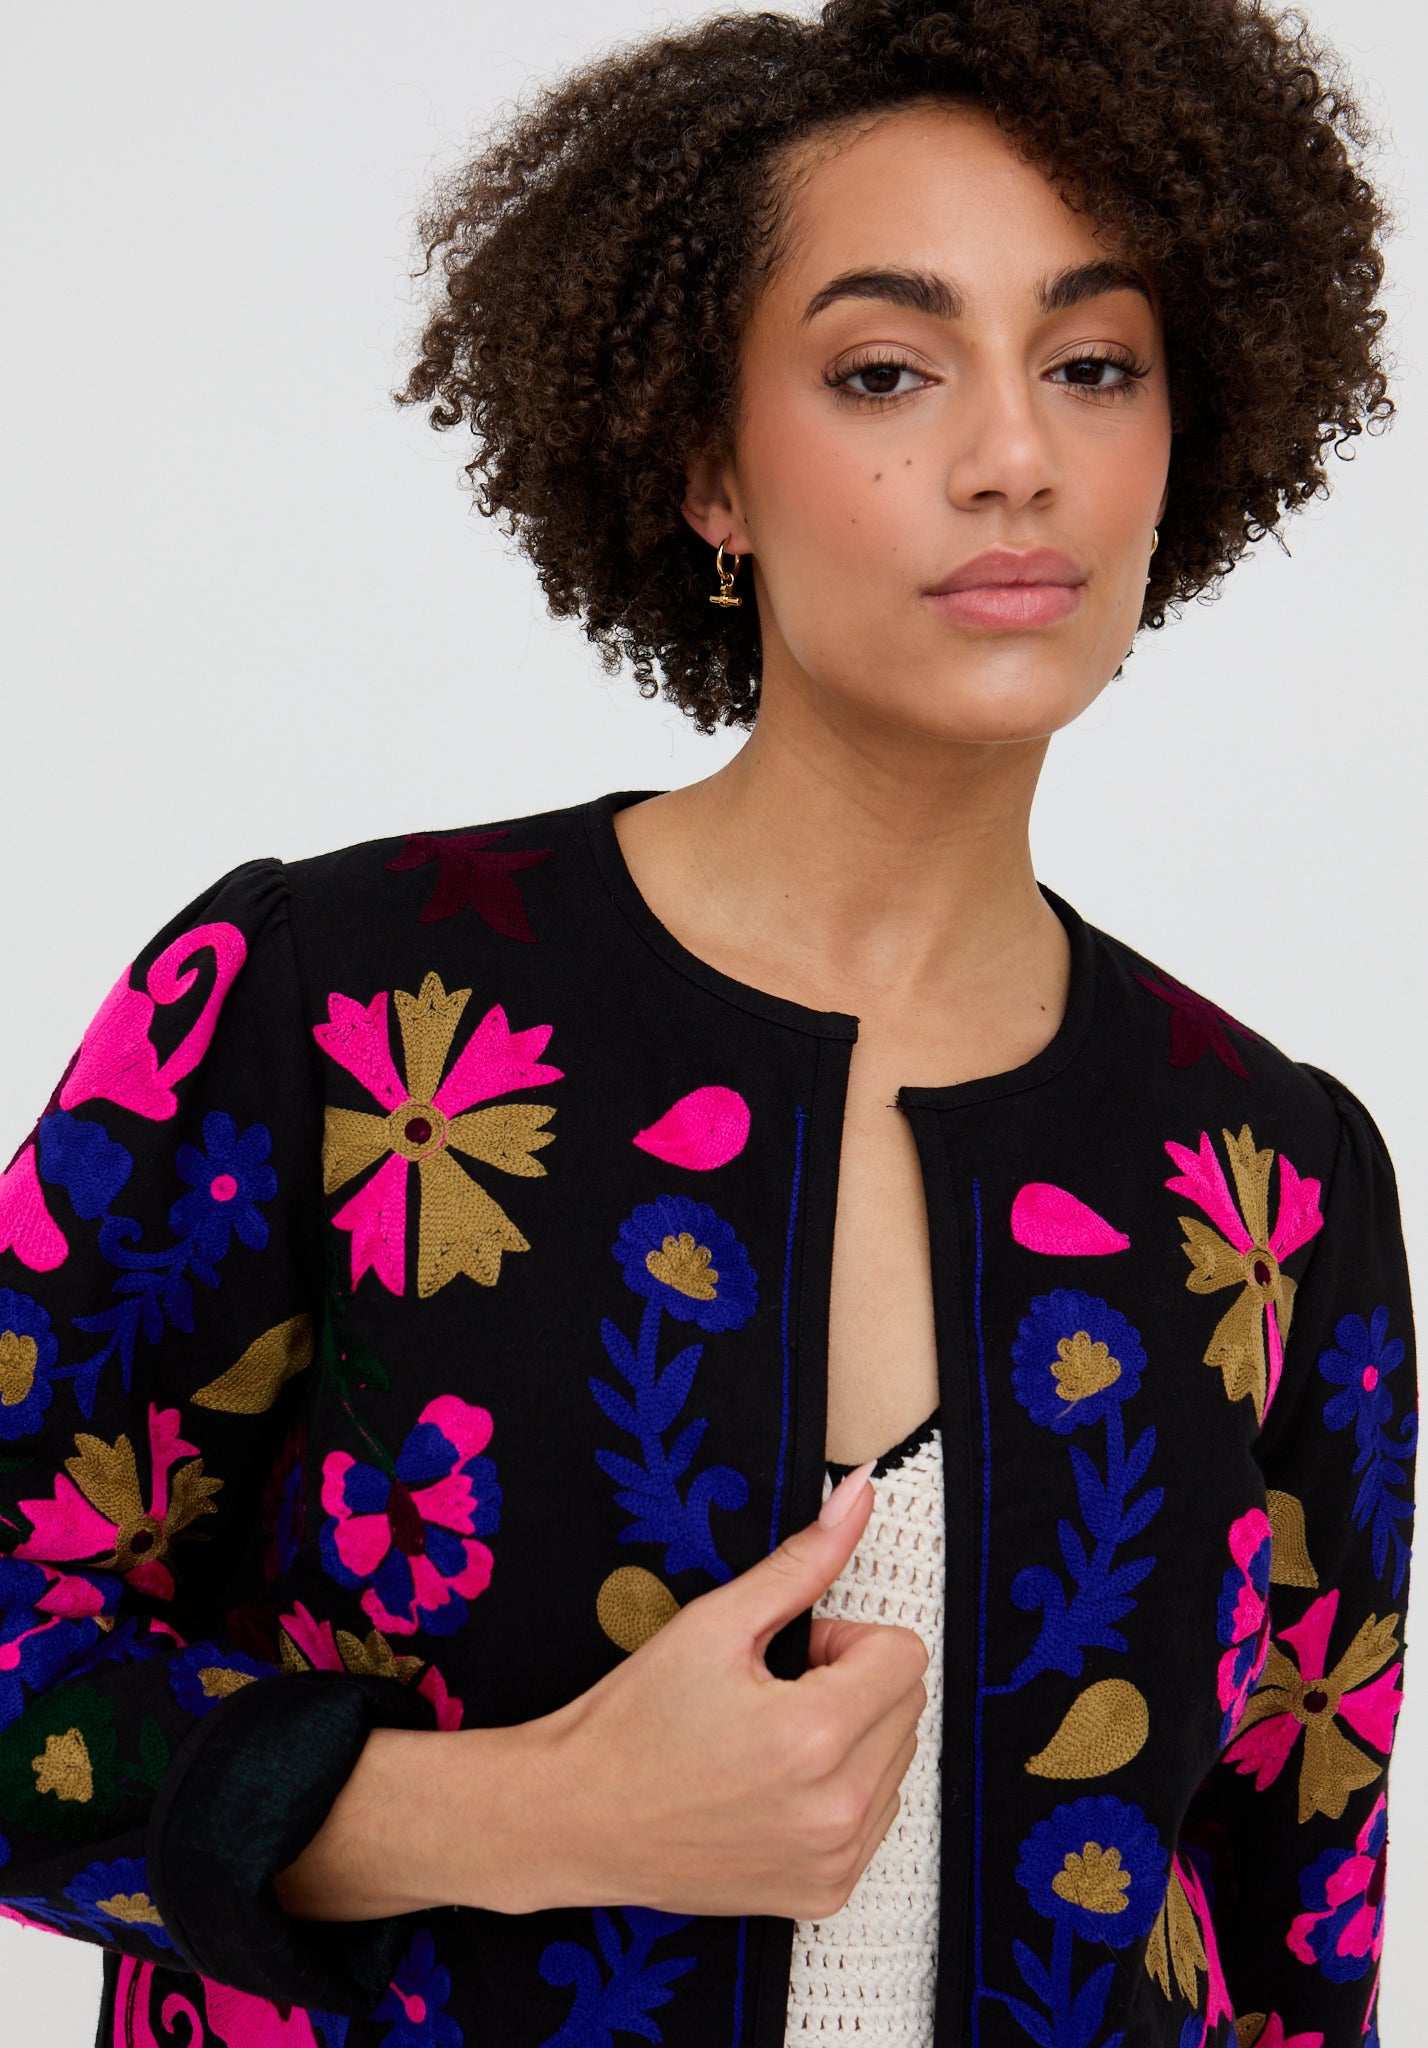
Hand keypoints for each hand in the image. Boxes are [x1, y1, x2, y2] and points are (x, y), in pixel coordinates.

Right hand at [514, 1462, 929, 1919]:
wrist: (576, 1819)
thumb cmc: (634, 1719)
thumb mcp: (716, 1623)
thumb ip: (804, 1559)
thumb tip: (863, 1489)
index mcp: (813, 1736)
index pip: (905, 1655)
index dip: (845, 1639)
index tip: (790, 1655)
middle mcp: (838, 1809)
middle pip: (908, 1706)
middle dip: (853, 1683)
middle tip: (773, 1693)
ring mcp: (835, 1861)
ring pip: (898, 1760)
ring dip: (853, 1737)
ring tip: (769, 1741)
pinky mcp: (826, 1894)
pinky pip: (878, 1816)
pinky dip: (842, 1789)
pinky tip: (776, 1785)